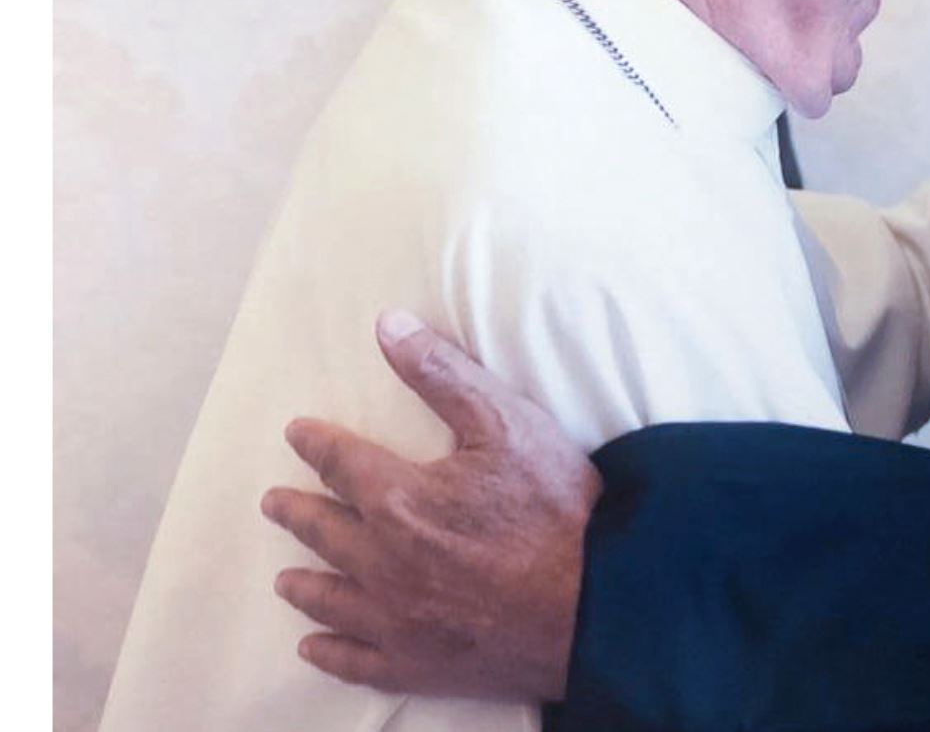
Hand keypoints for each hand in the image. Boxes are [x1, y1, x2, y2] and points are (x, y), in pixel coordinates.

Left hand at [260, 310, 601, 701]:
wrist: (597, 603)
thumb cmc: (557, 509)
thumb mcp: (507, 423)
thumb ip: (442, 373)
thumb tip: (388, 325)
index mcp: (398, 499)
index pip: (341, 463)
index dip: (316, 445)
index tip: (297, 435)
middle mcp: (381, 561)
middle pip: (323, 531)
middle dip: (296, 512)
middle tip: (273, 503)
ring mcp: (396, 619)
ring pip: (330, 598)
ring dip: (304, 583)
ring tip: (286, 577)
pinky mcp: (417, 663)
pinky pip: (354, 660)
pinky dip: (329, 651)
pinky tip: (315, 645)